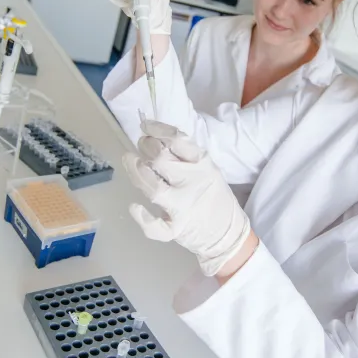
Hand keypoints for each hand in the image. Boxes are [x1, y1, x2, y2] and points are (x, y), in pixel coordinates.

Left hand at [122, 120, 250, 275]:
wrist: (227, 231)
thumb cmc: (212, 195)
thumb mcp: (207, 169)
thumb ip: (185, 156)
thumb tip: (154, 139)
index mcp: (202, 164)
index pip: (177, 140)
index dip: (157, 129)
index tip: (145, 126)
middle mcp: (192, 183)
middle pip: (161, 160)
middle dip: (145, 147)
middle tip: (141, 145)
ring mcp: (183, 207)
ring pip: (153, 188)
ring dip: (136, 172)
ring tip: (129, 160)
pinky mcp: (176, 229)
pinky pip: (157, 226)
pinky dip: (144, 218)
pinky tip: (134, 207)